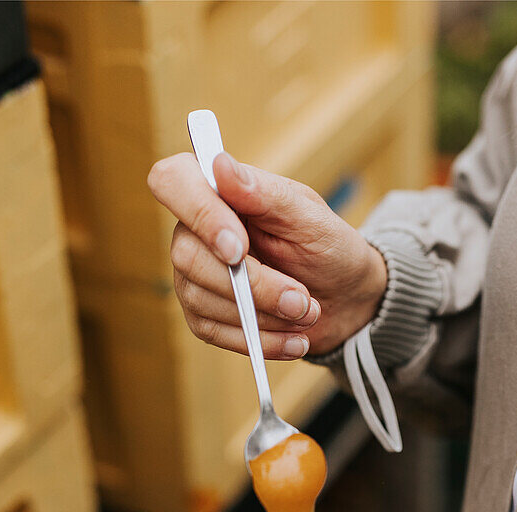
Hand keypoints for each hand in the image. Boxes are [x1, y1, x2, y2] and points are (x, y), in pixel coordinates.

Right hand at [147, 151, 386, 358]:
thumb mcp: (309, 217)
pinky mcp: (204, 316)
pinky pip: (214, 332)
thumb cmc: (327, 248)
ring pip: (200, 299)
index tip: (240, 249)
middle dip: (252, 286)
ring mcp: (195, 276)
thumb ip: (265, 193)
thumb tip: (220, 165)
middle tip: (301, 299)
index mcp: (219, 192)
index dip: (199, 215)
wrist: (343, 300)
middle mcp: (196, 232)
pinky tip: (294, 339)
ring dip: (263, 315)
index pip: (173, 182)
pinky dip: (260, 340)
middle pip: (188, 256)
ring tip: (307, 314)